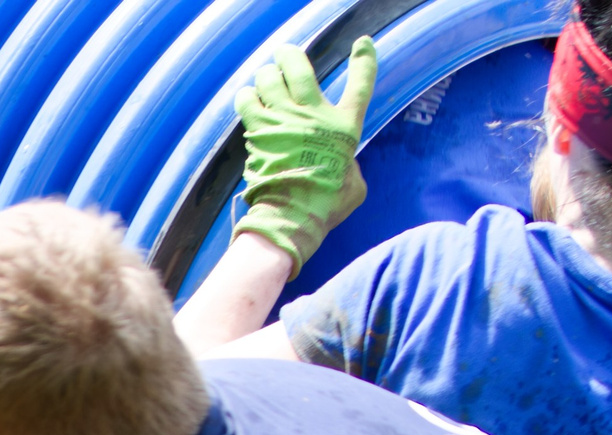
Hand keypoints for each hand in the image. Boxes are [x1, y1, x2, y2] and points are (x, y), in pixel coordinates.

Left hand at [233, 36, 376, 275]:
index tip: (362, 44)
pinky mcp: (259, 131)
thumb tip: (344, 169)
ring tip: (264, 77)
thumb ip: (350, 168)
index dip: (364, 61)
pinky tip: (248, 98)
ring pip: (269, 80)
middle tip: (284, 53)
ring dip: (265, 74)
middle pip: (300, 69)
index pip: (361, 85)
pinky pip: (248, 101)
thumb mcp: (354, 185)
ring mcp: (284, 120)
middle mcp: (314, 116)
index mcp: (344, 126)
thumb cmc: (327, 205)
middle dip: (290, 55)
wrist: (293, 214)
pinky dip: (247, 96)